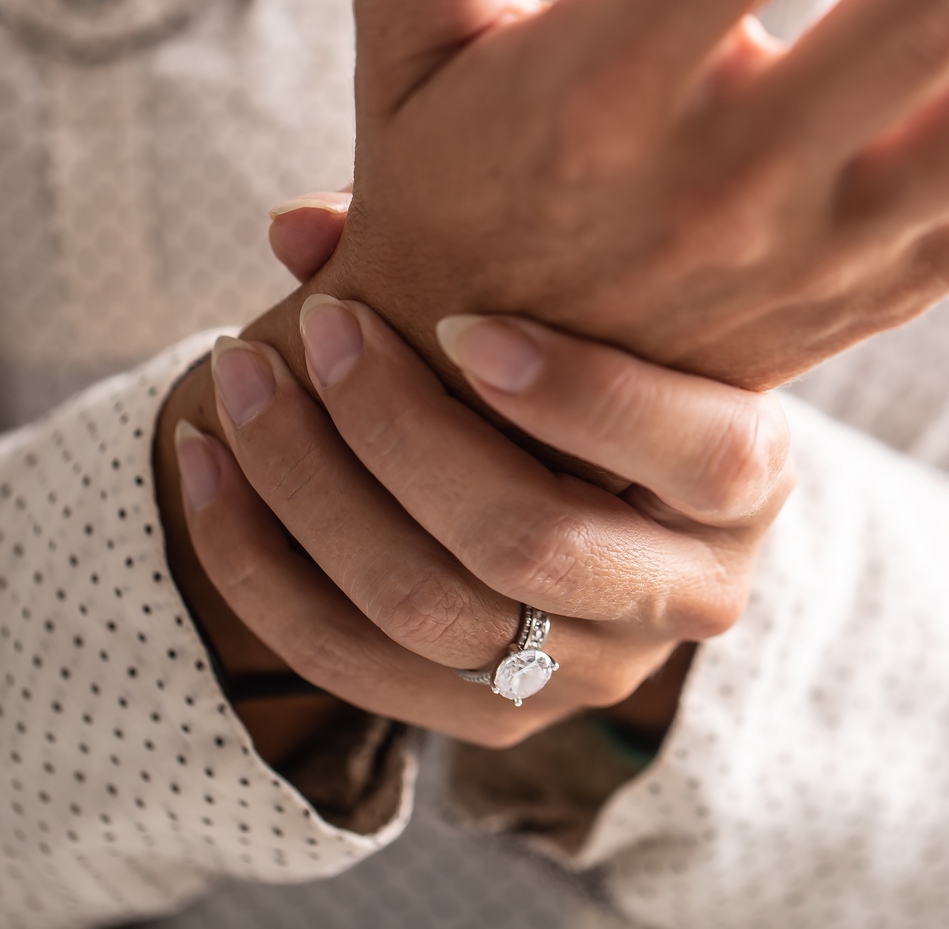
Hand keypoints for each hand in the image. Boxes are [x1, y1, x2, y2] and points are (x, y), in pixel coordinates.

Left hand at [171, 293, 789, 747]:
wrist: (595, 483)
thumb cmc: (587, 342)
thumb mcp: (578, 291)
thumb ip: (463, 238)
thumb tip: (295, 229)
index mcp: (748, 480)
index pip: (703, 453)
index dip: (580, 394)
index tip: (461, 321)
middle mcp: (690, 594)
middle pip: (529, 539)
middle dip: (395, 428)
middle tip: (318, 329)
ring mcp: (593, 672)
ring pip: (425, 607)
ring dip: (305, 487)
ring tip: (237, 381)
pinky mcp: (496, 719)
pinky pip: (351, 662)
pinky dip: (257, 560)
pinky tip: (199, 462)